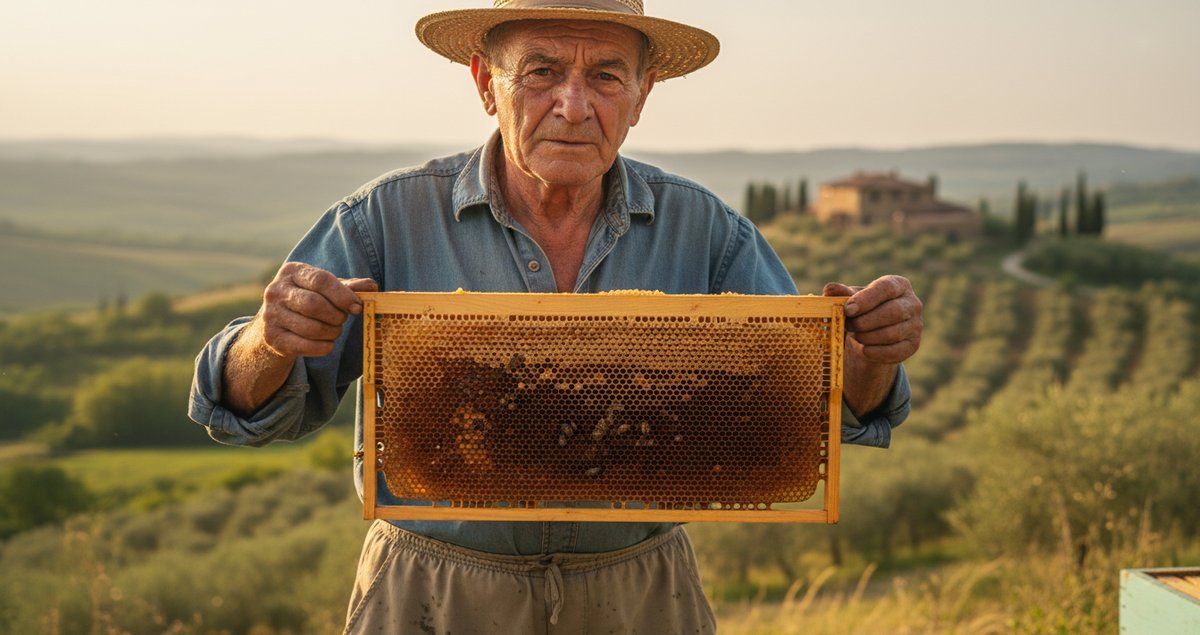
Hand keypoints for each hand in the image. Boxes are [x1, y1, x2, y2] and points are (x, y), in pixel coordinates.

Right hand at [259, 262, 378, 358]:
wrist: (277, 325)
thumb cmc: (309, 301)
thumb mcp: (327, 289)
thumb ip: (350, 287)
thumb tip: (372, 286)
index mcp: (292, 271)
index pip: (321, 280)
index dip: (343, 295)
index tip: (357, 307)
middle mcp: (276, 291)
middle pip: (314, 304)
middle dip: (336, 316)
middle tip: (343, 319)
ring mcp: (270, 315)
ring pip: (311, 328)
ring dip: (332, 333)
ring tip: (335, 331)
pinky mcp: (272, 337)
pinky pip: (305, 346)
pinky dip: (323, 347)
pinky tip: (327, 343)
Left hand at [824, 275, 922, 364]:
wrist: (874, 331)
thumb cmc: (864, 309)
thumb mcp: (853, 299)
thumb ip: (842, 294)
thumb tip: (829, 289)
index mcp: (898, 285)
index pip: (886, 288)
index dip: (866, 299)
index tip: (848, 309)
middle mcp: (913, 303)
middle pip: (892, 312)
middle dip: (865, 321)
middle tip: (848, 325)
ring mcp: (916, 325)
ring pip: (893, 333)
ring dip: (869, 337)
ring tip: (855, 336)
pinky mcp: (913, 345)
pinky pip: (896, 351)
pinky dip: (877, 352)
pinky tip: (864, 350)